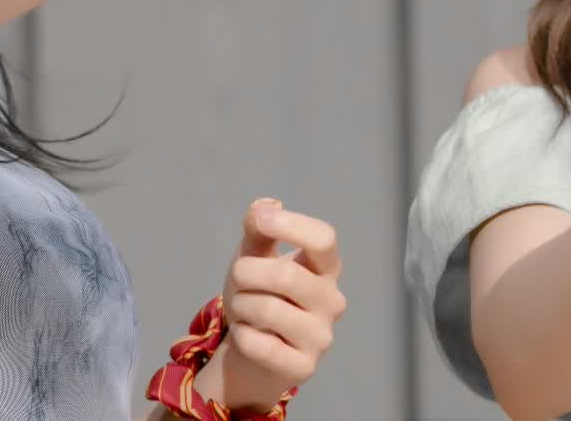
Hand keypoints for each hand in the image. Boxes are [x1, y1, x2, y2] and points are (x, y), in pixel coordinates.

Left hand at [201, 198, 347, 411]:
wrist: (253, 350)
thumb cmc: (258, 294)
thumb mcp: (253, 256)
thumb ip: (257, 230)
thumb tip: (267, 204)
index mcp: (324, 268)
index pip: (324, 238)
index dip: (291, 224)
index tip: (261, 221)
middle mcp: (332, 301)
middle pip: (287, 274)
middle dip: (246, 272)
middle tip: (238, 279)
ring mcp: (322, 337)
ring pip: (268, 309)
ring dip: (240, 305)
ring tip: (243, 309)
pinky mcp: (304, 367)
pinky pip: (260, 344)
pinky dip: (241, 335)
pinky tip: (249, 335)